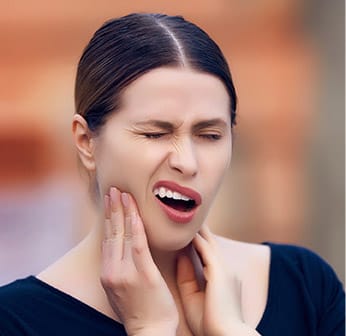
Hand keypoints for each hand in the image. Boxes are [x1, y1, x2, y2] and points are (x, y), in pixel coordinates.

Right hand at [100, 187, 177, 335]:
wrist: (150, 332)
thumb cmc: (140, 309)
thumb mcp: (121, 288)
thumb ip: (119, 267)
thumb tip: (123, 247)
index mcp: (107, 273)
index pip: (107, 239)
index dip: (108, 218)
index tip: (110, 201)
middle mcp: (112, 271)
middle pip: (112, 233)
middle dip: (112, 209)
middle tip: (113, 189)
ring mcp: (126, 273)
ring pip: (122, 235)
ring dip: (123, 211)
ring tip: (122, 193)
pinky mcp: (143, 275)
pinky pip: (138, 245)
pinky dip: (136, 227)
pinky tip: (135, 213)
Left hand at [177, 226, 259, 335]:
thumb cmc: (210, 323)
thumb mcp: (193, 297)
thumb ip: (187, 276)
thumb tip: (180, 256)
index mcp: (218, 276)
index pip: (205, 252)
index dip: (195, 240)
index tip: (184, 230)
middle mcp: (222, 269)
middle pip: (208, 242)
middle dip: (198, 230)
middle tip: (185, 215)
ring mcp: (222, 269)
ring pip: (207, 242)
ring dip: (196, 229)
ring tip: (185, 215)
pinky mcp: (219, 272)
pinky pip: (206, 249)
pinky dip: (197, 238)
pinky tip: (187, 229)